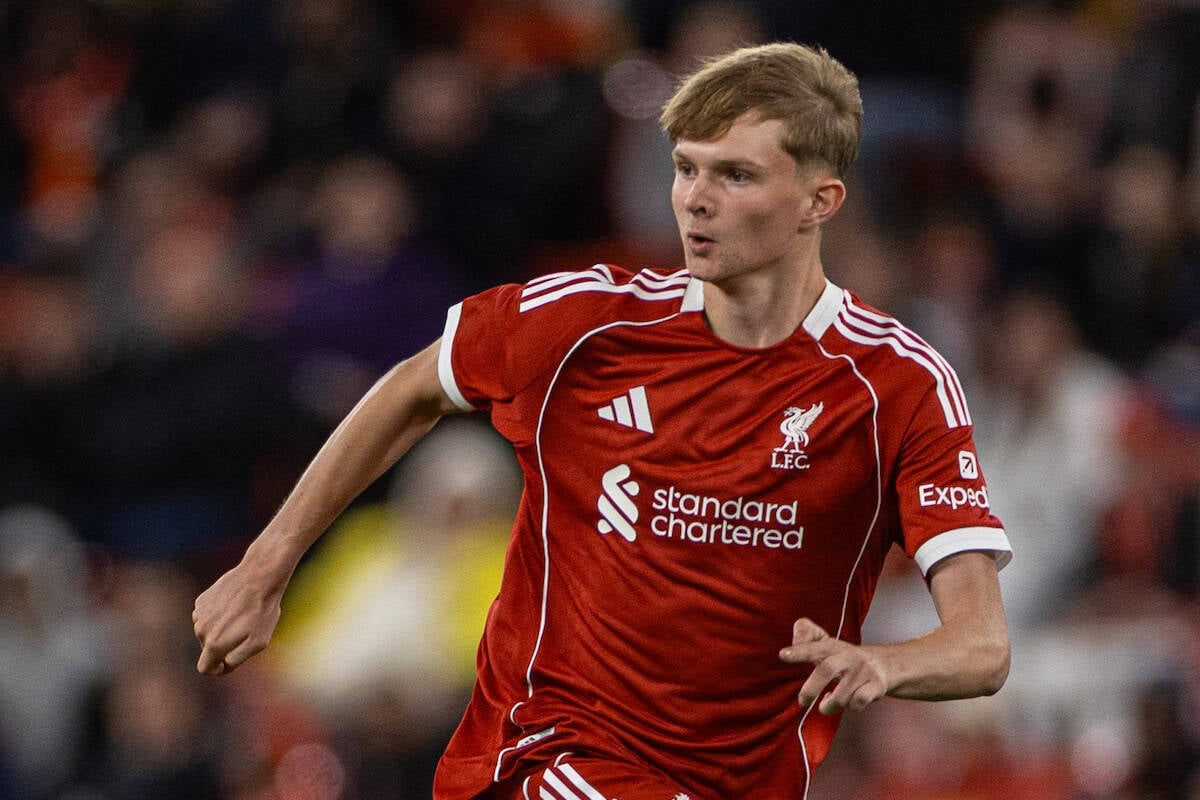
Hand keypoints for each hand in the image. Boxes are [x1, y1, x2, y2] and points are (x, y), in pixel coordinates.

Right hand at [192, 560, 284, 675]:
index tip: (228, 661)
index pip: (204, 668)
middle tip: (245, 631)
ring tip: (241, 616)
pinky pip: (207, 616)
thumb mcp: (257, 643)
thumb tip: (222, 667)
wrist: (259, 577)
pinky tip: (234, 605)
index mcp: (213, 643)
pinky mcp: (202, 600)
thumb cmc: (262, 611)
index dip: (217, 669)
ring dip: (221, 629)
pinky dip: (218, 615)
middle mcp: (201, 630)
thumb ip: (236, 659)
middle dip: (223, 645)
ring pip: (207, 631)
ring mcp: (199, 613)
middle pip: (208, 648)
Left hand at [778, 618, 888, 714]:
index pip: (813, 646)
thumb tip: (795, 640)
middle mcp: (848, 657)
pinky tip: (848, 702)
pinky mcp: (875, 685)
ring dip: (830, 705)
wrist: (887, 664)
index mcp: (832, 646)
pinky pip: (858, 702)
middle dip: (811, 689)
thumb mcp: (827, 644)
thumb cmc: (846, 657)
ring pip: (841, 695)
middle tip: (802, 701)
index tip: (783, 655)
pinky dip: (850, 707)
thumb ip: (807, 636)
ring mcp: (862, 672)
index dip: (798, 651)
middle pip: (826, 670)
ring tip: (826, 703)